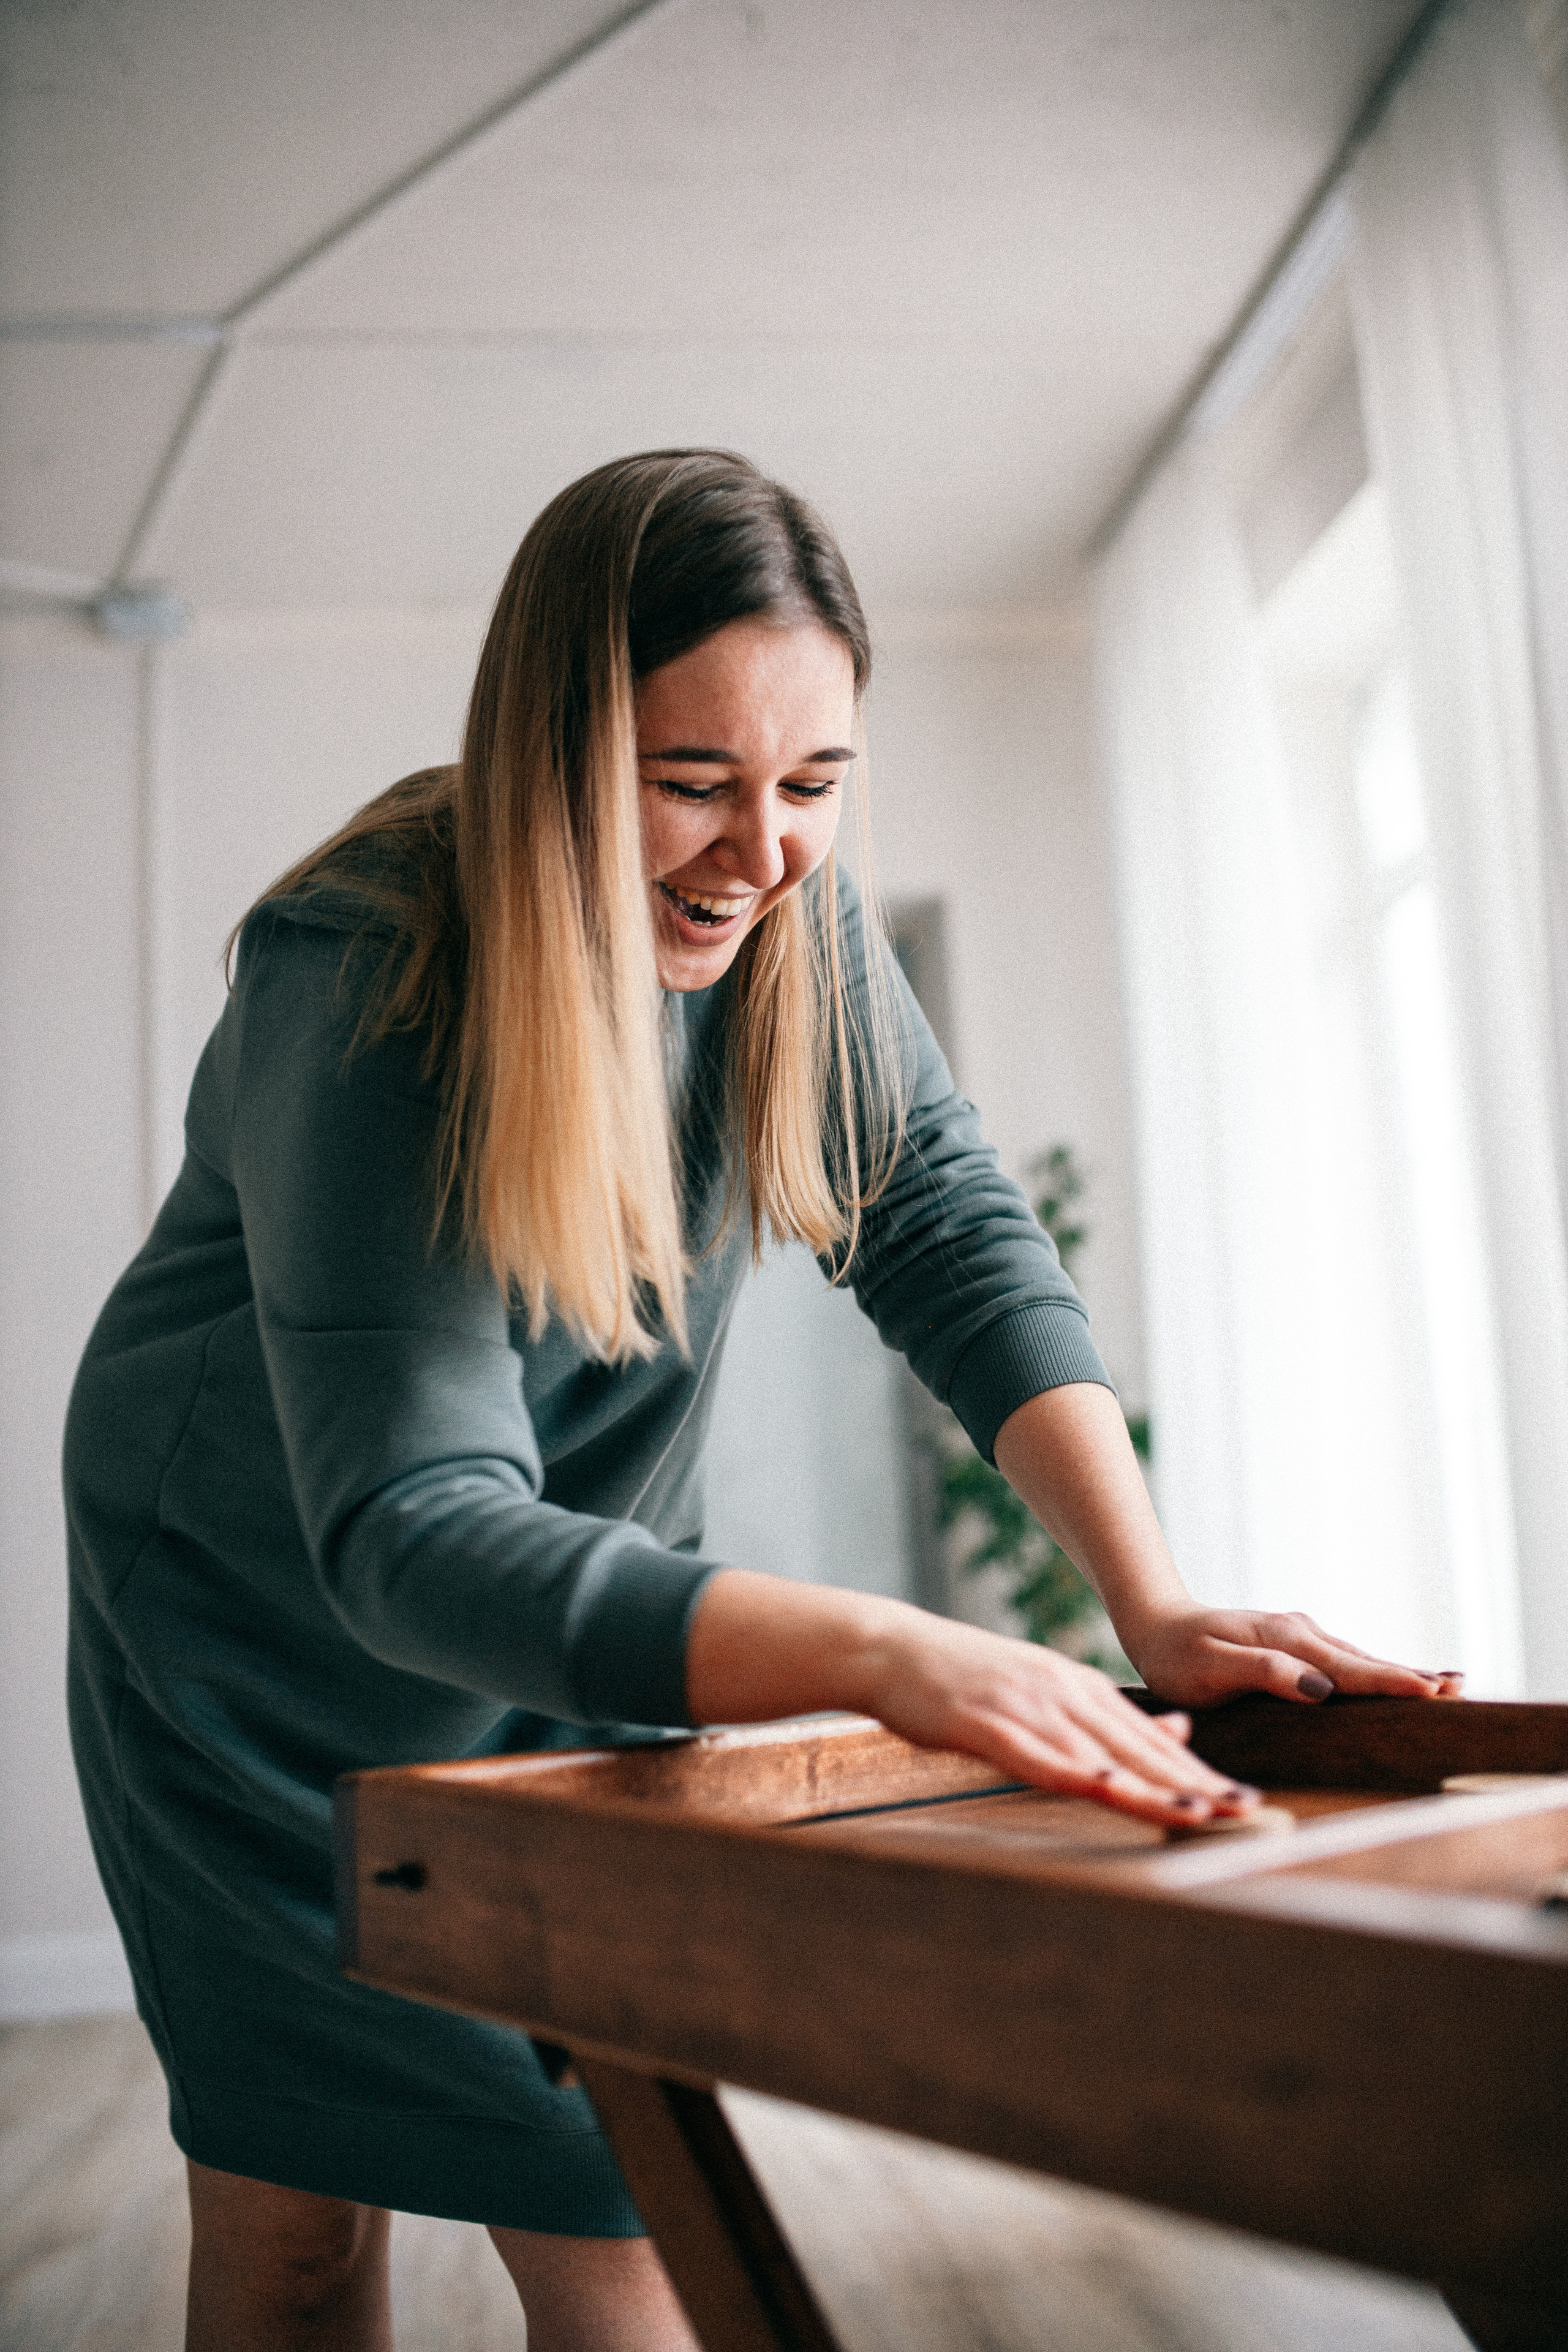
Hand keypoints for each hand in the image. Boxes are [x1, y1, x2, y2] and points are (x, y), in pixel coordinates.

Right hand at [856, 1607, 1261, 1827]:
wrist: (895, 1650)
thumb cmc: (966, 1677)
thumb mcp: (1046, 1686)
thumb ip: (1106, 1714)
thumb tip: (1179, 1729)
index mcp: (1080, 1687)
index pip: (1152, 1738)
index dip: (1198, 1772)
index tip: (1242, 1799)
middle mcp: (1064, 1694)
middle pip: (1139, 1748)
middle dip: (1194, 1783)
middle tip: (1243, 1811)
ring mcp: (1027, 1708)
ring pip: (1101, 1755)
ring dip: (1150, 1786)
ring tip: (1197, 1813)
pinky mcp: (988, 1724)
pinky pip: (1039, 1757)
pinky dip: (1077, 1775)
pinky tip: (1106, 1790)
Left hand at [1125, 1604, 1463, 1709]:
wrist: (1156, 1625)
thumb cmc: (1177, 1655)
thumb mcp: (1210, 1668)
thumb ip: (1263, 1674)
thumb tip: (1319, 1689)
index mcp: (1285, 1641)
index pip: (1347, 1669)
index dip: (1390, 1682)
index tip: (1430, 1690)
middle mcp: (1300, 1633)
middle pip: (1364, 1661)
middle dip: (1409, 1676)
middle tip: (1458, 1689)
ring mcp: (1301, 1637)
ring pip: (1358, 1659)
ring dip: (1399, 1673)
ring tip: (1445, 1685)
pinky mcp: (1297, 1646)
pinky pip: (1345, 1661)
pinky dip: (1375, 1670)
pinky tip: (1397, 1679)